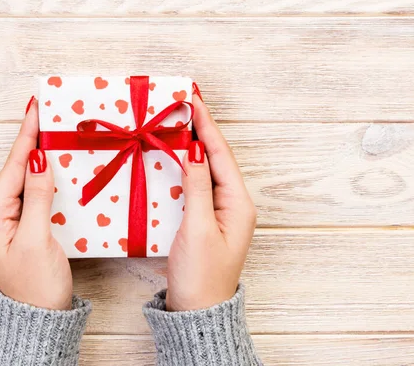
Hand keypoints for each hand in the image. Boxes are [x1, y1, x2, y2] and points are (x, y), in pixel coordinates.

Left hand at [0, 98, 71, 309]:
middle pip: (16, 171)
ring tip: (53, 133)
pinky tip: (55, 167)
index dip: (26, 138)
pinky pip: (34, 195)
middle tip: (47, 115)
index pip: (13, 168)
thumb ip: (37, 198)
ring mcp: (9, 222)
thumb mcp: (37, 239)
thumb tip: (38, 161)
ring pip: (26, 181)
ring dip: (40, 158)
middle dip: (32, 143)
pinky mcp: (25, 227)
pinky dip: (46, 179)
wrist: (40, 316)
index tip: (35, 111)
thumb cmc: (37, 283)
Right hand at [167, 93, 256, 310]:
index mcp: (238, 204)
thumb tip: (195, 152)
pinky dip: (185, 169)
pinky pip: (197, 186)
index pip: (221, 156)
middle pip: (216, 159)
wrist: (198, 312)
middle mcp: (233, 204)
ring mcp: (220, 212)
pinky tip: (174, 158)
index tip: (194, 101)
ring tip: (179, 123)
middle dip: (201, 131)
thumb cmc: (200, 275)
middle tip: (184, 105)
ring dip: (193, 148)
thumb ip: (197, 188)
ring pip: (206, 171)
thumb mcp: (197, 229)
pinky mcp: (205, 220)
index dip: (207, 127)